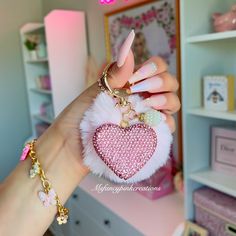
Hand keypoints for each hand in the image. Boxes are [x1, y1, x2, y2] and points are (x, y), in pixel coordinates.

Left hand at [37, 30, 179, 181]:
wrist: (72, 144)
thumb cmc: (81, 115)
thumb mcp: (97, 90)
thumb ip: (117, 72)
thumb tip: (129, 45)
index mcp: (132, 83)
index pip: (157, 67)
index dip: (154, 68)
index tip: (136, 76)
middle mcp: (142, 97)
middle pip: (170, 83)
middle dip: (161, 82)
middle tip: (140, 89)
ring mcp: (146, 115)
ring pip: (173, 103)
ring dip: (166, 100)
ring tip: (149, 104)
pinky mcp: (147, 134)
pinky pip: (167, 126)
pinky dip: (165, 122)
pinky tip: (152, 121)